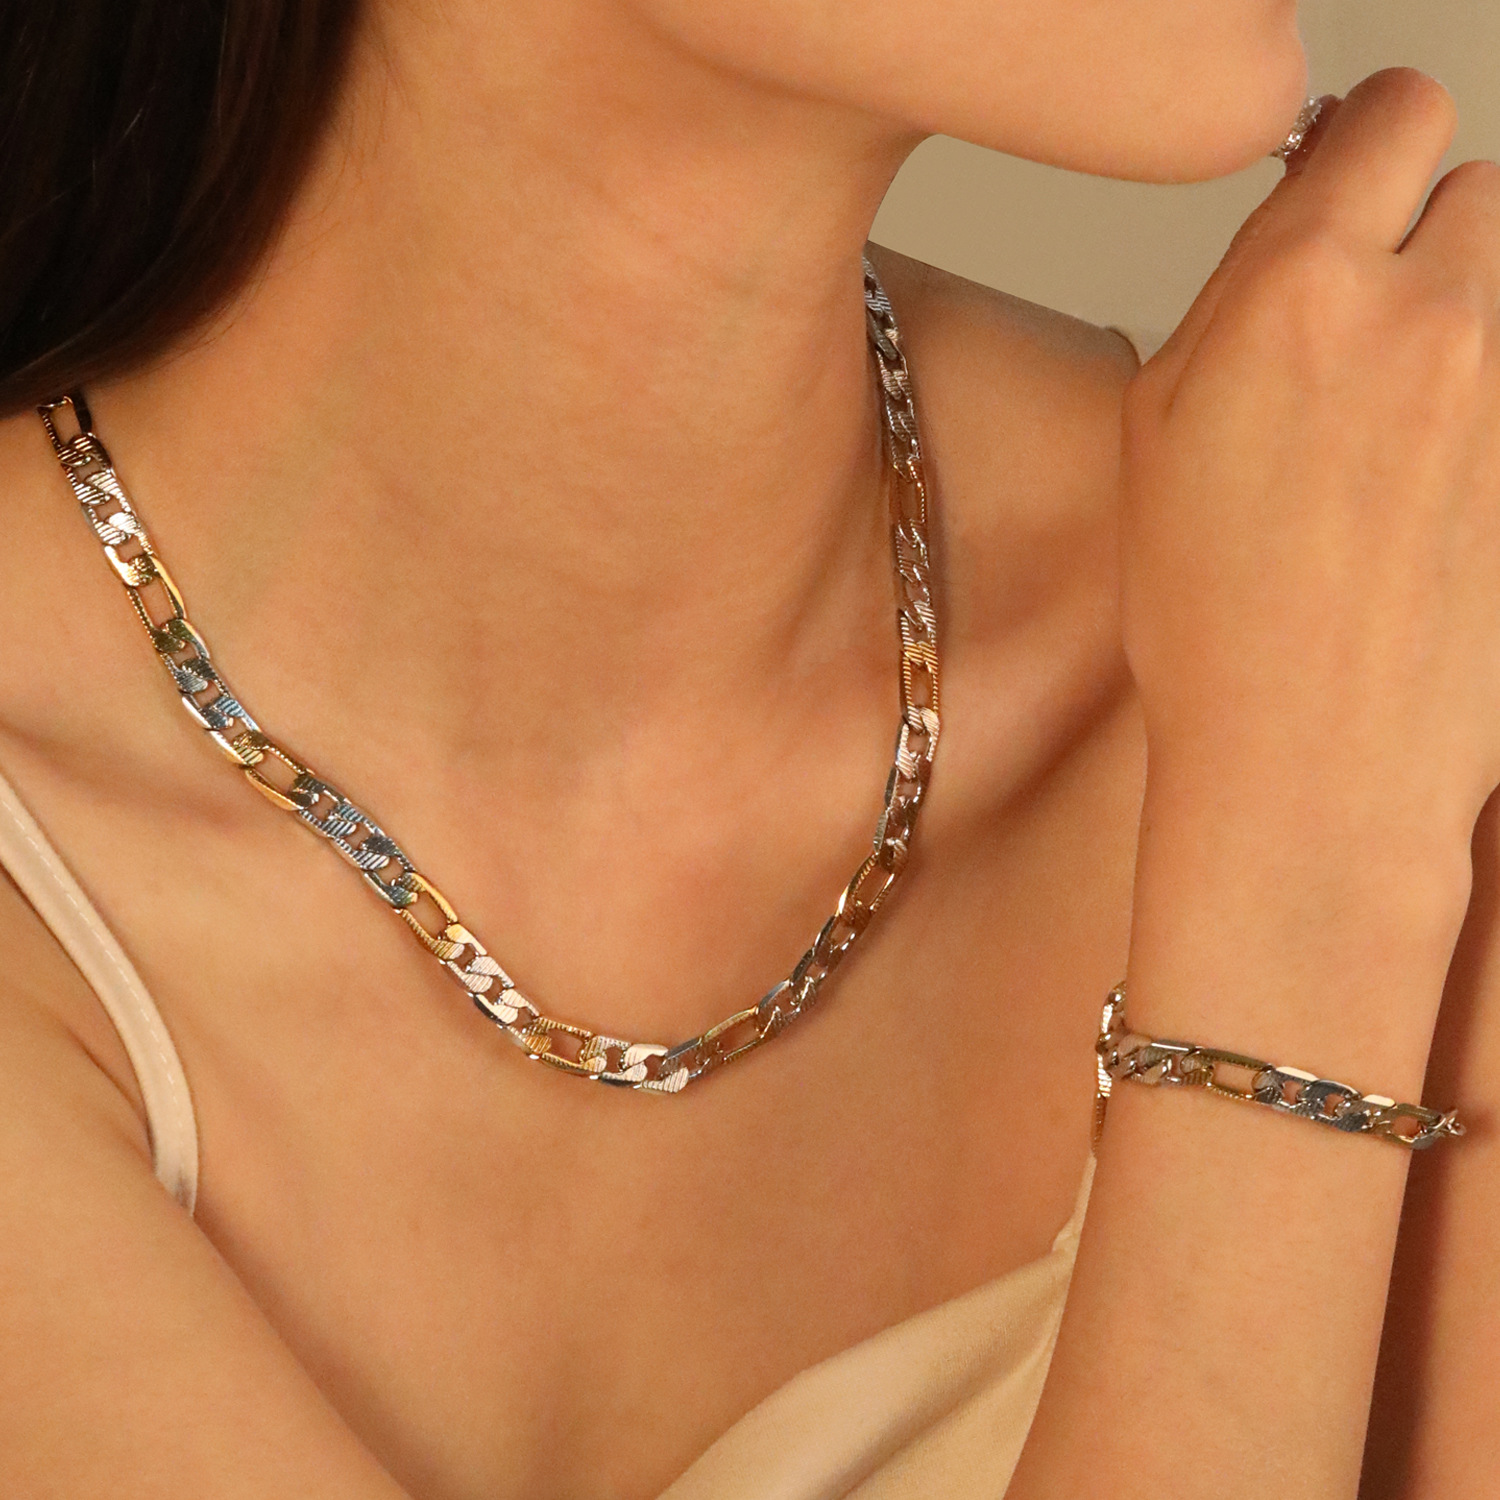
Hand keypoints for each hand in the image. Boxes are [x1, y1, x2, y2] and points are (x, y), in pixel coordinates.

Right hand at [1122, 70, 1499, 867]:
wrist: (1311, 751)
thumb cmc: (1212, 616)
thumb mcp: (1158, 427)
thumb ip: (1237, 298)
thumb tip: (1300, 227)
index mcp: (1300, 291)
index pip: (1393, 112)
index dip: (1370, 147)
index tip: (1359, 185)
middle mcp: (1429, 315)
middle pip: (1478, 190)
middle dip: (1425, 245)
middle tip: (1370, 338)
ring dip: (1463, 329)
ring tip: (1401, 437)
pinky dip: (1483, 415)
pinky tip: (1431, 494)